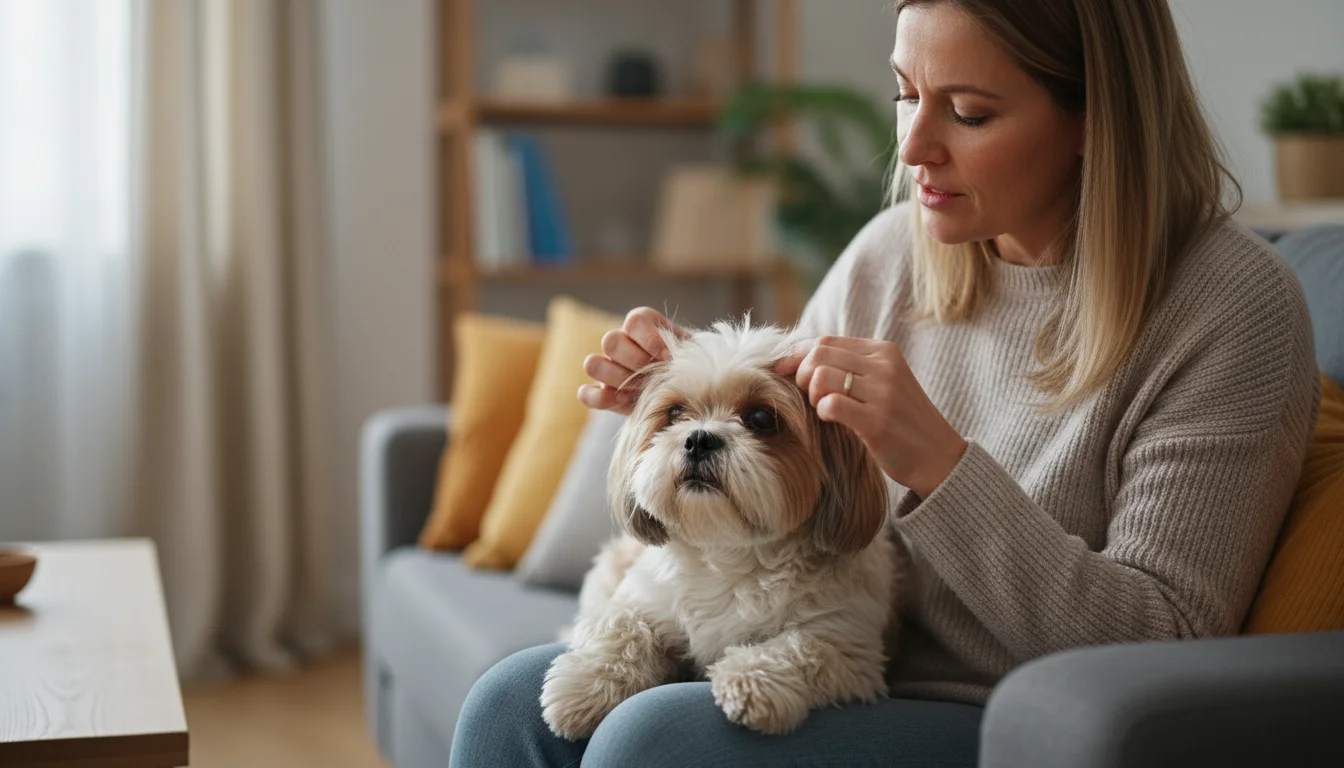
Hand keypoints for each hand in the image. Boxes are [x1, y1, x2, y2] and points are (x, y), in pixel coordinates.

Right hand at [578, 307, 687, 416]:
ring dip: (616, 378)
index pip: (634, 321)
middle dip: (635, 361)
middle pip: (611, 341)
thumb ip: (683, 350)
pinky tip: (621, 401)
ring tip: (639, 390)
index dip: (651, 340)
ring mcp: (609, 367)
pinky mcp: (604, 394)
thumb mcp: (694, 354)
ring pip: (593, 364)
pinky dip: (598, 398)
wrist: (692, 394)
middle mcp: (622, 342)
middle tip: (654, 374)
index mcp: (643, 325)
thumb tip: (672, 358)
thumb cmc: (693, 369)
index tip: (670, 358)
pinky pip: (586, 393)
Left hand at [774, 336, 967, 499]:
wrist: (938, 457)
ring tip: (823, 409)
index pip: (826, 341)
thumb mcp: (883, 382)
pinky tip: (832, 420)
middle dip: (801, 375)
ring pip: (820, 377)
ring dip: (812, 395)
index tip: (787, 374)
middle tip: (810, 397)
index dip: (798, 357)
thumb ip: (850, 366)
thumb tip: (797, 357)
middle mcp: (884, 366)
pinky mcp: (877, 421)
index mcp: (884, 351)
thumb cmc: (902, 420)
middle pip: (819, 354)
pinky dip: (823, 412)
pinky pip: (831, 404)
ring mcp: (882, 393)